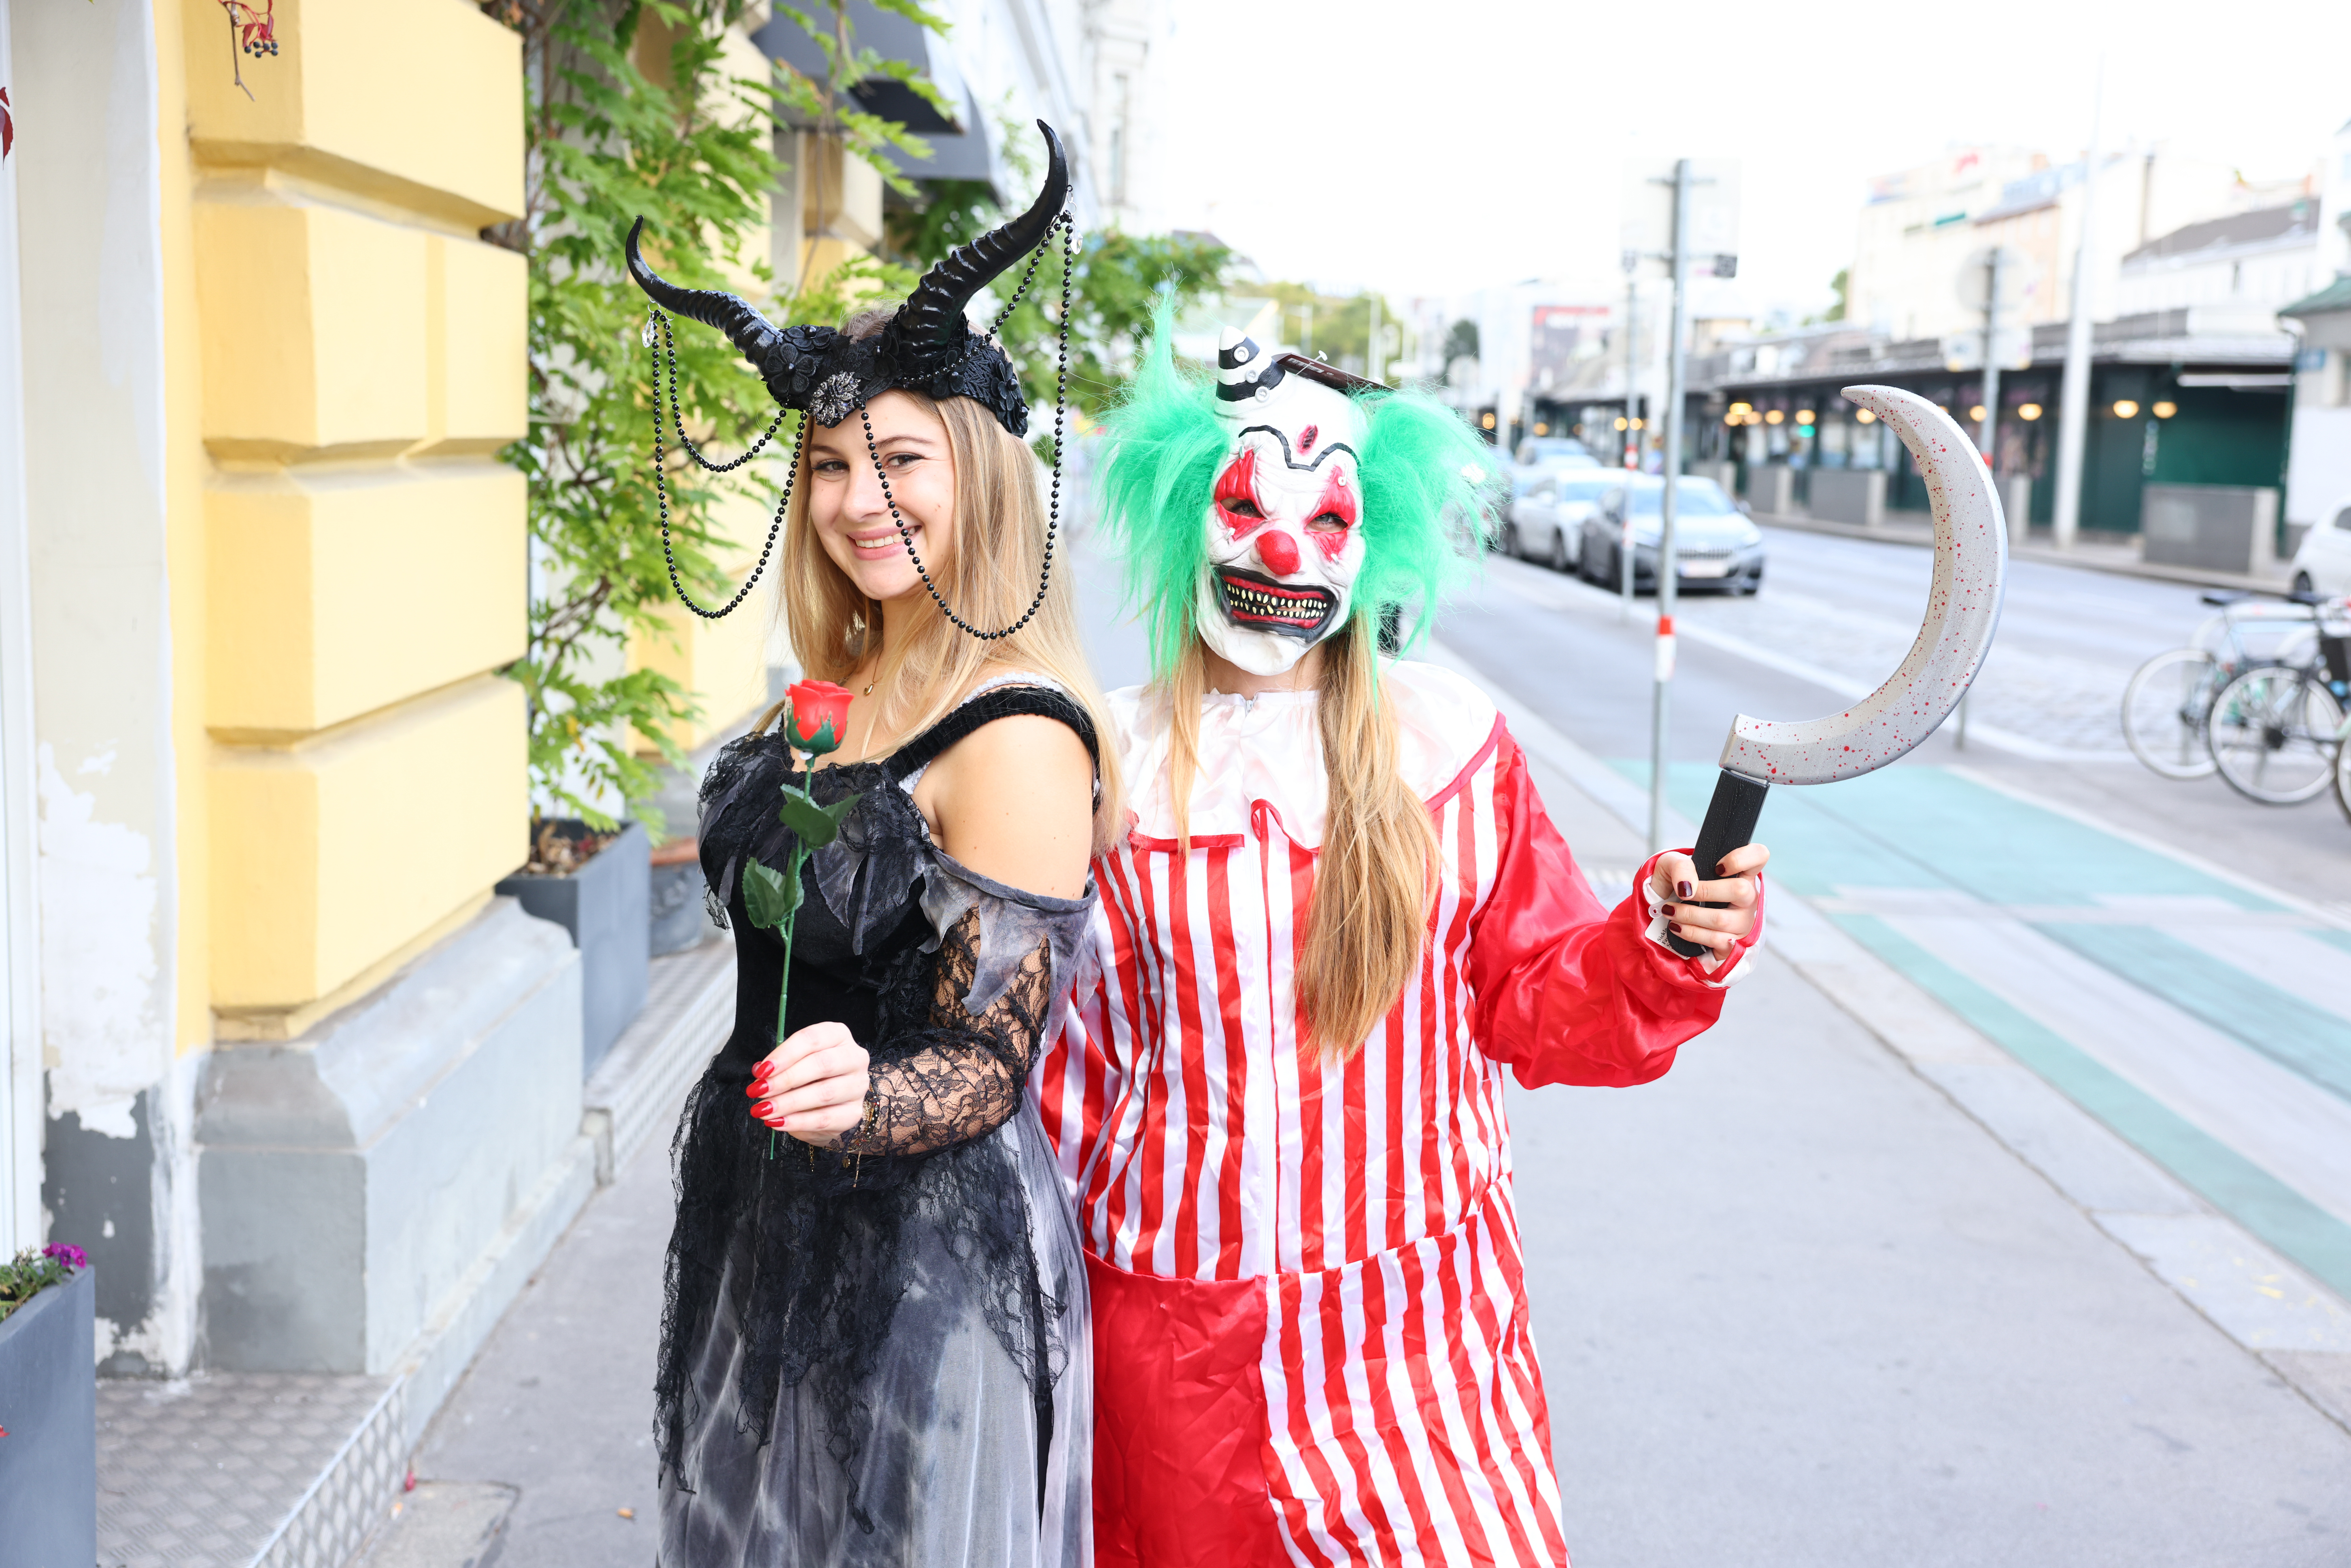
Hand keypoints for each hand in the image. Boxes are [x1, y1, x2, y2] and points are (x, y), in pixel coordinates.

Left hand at [746, 1021, 869, 1146]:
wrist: (831, 1105)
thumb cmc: (810, 1077)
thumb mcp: (794, 1063)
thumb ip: (779, 1065)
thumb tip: (761, 1072)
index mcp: (838, 1036)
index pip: (812, 1038)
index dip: (785, 1054)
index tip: (763, 1070)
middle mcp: (854, 1058)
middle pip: (822, 1065)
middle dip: (786, 1079)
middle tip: (760, 1091)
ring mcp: (857, 1086)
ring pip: (824, 1093)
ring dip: (789, 1103)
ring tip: (764, 1109)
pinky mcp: (854, 1113)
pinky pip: (824, 1119)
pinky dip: (797, 1122)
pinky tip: (778, 1122)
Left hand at [1649, 843, 1768, 959]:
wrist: (1665, 913)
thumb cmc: (1678, 885)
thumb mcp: (1672, 865)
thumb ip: (1680, 866)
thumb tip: (1687, 887)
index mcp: (1740, 873)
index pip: (1759, 856)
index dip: (1741, 858)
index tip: (1717, 867)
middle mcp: (1748, 897)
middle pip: (1740, 890)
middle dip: (1705, 891)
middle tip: (1683, 893)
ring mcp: (1743, 922)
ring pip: (1721, 919)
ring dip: (1689, 915)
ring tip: (1670, 911)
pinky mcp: (1733, 943)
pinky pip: (1715, 940)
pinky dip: (1690, 933)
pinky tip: (1677, 927)